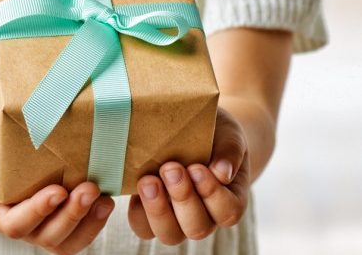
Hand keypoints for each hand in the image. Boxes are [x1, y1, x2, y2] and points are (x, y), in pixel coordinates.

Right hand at [0, 117, 114, 253]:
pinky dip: (95, 220)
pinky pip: (79, 231)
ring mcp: (42, 223)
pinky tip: (106, 200)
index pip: (15, 223)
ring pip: (66, 241)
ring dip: (88, 223)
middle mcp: (21, 223)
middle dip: (71, 216)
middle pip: (47, 236)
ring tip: (103, 199)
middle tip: (89, 189)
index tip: (57, 190)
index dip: (38, 211)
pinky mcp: (59, 215)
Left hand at [127, 108, 249, 244]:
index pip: (227, 211)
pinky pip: (143, 227)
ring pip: (169, 234)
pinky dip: (138, 210)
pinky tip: (136, 186)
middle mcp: (205, 218)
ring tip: (148, 181)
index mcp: (229, 201)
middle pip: (197, 228)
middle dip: (183, 198)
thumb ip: (229, 150)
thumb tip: (222, 172)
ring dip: (157, 209)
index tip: (197, 168)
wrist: (190, 129)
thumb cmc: (214, 135)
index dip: (212, 193)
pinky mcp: (151, 217)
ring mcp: (177, 221)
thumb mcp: (227, 134)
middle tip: (170, 169)